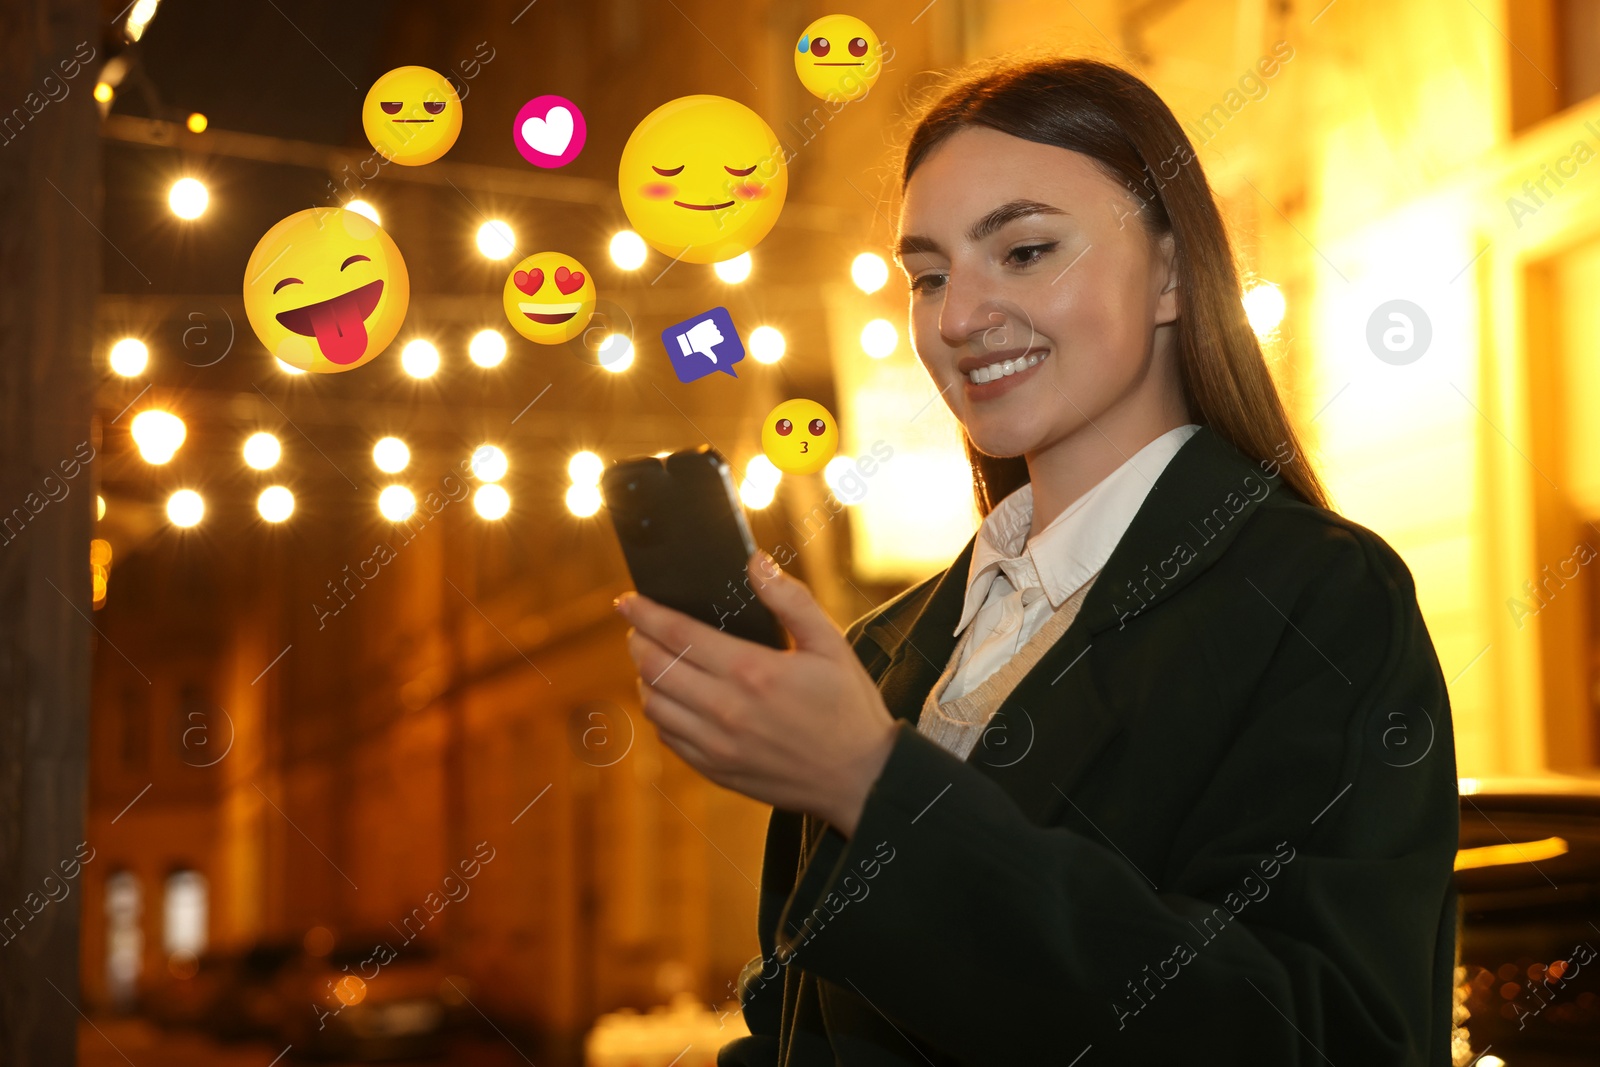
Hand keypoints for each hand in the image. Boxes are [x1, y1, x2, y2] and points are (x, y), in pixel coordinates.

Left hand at [617, 550, 898, 837]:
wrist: (861, 779)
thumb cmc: (848, 707)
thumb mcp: (831, 645)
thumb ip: (791, 600)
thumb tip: (756, 563)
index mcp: (752, 672)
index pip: (678, 634)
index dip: (645, 614)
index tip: (627, 601)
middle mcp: (726, 710)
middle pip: (655, 668)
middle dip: (637, 641)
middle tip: (637, 627)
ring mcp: (717, 745)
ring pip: (654, 705)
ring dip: (644, 677)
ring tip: (651, 660)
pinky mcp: (717, 771)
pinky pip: (668, 737)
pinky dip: (660, 713)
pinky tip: (671, 700)